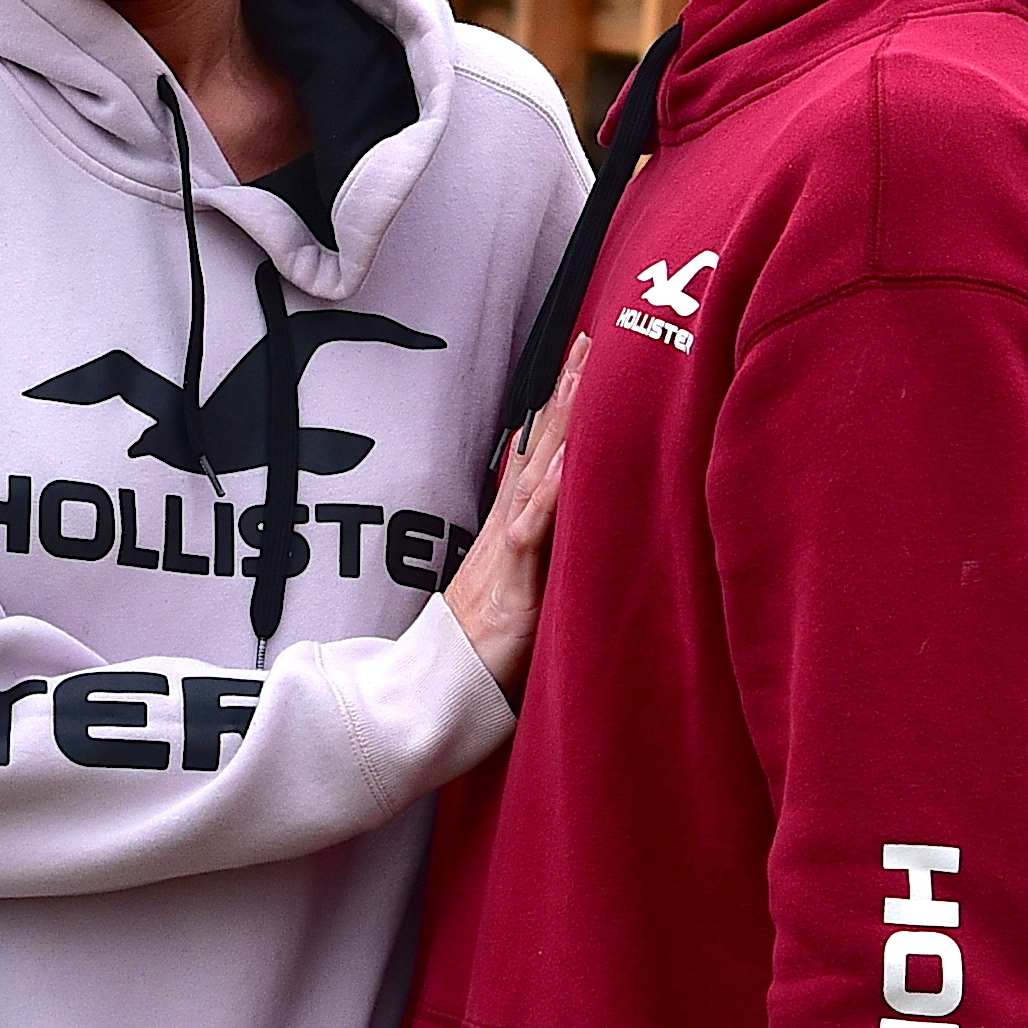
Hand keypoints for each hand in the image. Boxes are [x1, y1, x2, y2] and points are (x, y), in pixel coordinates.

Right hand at [443, 343, 579, 695]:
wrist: (438, 688)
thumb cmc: (485, 644)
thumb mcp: (527, 588)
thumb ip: (547, 554)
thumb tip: (580, 526)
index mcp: (514, 524)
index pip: (543, 451)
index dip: (563, 404)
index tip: (586, 356)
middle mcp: (508, 525)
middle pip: (540, 446)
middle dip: (564, 393)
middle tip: (589, 340)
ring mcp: (507, 550)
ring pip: (537, 475)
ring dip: (561, 425)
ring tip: (583, 376)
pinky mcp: (512, 586)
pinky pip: (530, 532)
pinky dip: (550, 497)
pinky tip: (569, 464)